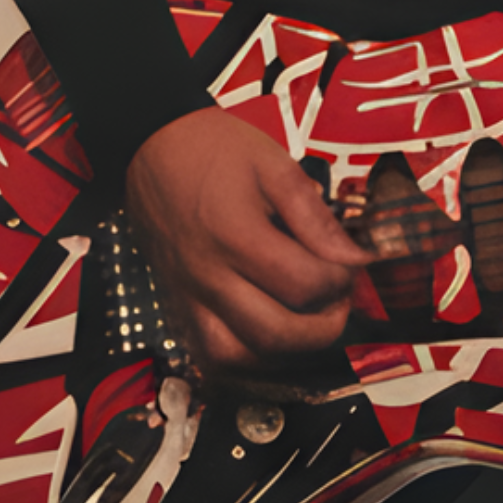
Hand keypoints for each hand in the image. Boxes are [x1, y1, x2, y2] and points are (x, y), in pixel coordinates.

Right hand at [123, 108, 368, 368]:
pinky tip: (268, 332)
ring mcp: (187, 295)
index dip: (341, 281)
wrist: (149, 145)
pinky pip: (208, 354)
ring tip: (304, 320)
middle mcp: (208, 276)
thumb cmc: (213, 149)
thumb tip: (353, 258)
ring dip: (281, 351)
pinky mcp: (176, 304)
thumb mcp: (274, 165)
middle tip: (337, 301)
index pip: (304, 285)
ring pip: (237, 358)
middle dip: (323, 328)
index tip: (350, 264)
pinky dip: (244, 356)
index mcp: (236, 236)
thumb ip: (315, 217)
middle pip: (276, 334)